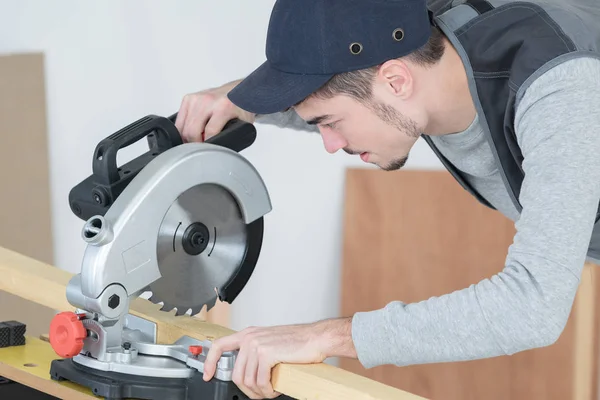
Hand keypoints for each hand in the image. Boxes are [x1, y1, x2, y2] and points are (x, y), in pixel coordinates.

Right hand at [175, 79, 255, 142]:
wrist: (237, 91)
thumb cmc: (240, 106)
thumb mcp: (243, 124)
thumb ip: (231, 136)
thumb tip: (217, 150)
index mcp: (224, 107)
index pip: (209, 132)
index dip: (208, 145)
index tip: (209, 150)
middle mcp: (208, 101)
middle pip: (192, 131)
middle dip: (195, 144)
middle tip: (201, 148)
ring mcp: (196, 98)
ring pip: (182, 127)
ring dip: (188, 137)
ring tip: (198, 139)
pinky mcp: (188, 98)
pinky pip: (179, 120)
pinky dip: (183, 128)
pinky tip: (192, 130)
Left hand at [202, 317, 355, 398]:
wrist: (316, 338)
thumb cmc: (298, 342)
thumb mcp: (270, 342)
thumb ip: (255, 352)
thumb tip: (247, 372)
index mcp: (249, 334)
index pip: (219, 345)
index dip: (210, 362)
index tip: (208, 375)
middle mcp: (250, 338)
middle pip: (236, 374)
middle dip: (247, 390)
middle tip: (260, 394)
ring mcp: (257, 345)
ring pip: (248, 381)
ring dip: (260, 392)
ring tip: (271, 390)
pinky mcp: (266, 353)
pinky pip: (260, 381)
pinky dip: (268, 390)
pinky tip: (275, 388)